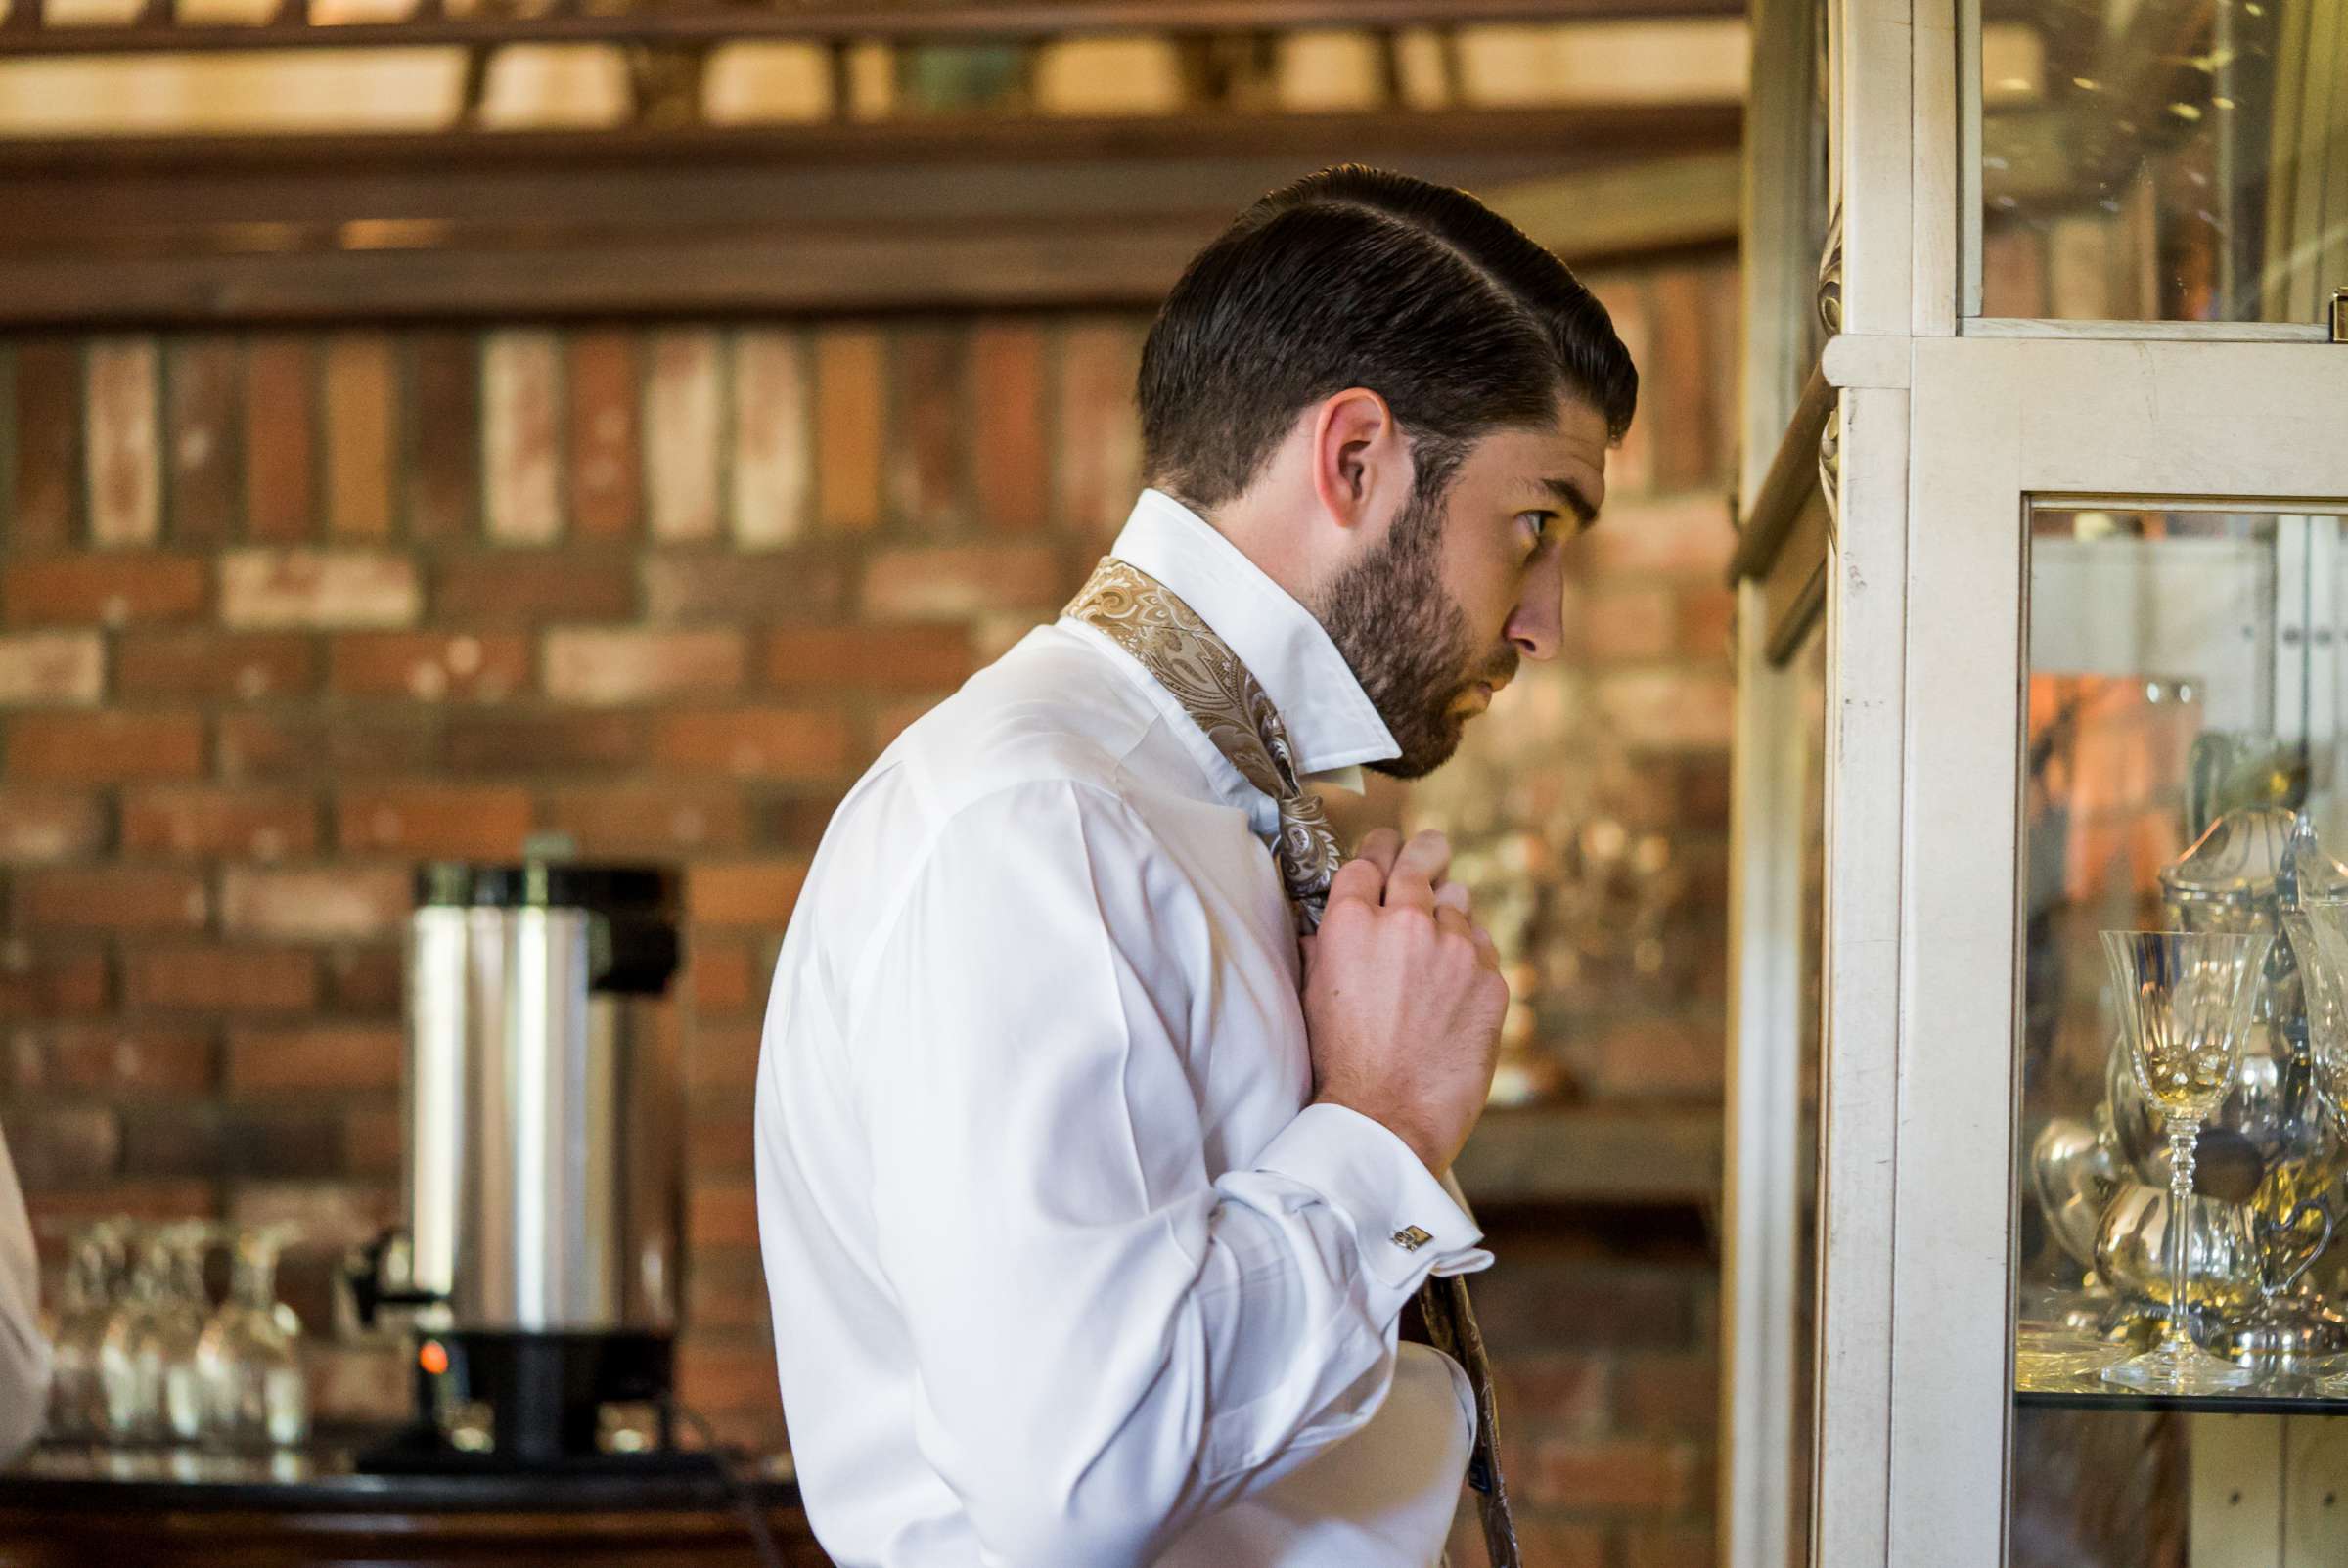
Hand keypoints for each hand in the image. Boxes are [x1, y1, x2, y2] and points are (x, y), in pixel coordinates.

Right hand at [1301, 827, 1506, 1174]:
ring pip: (1459, 900)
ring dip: (1448, 912)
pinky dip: (1471, 956)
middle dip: (1424, 851)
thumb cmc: (1342, 1064)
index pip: (1370, 859)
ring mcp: (1455, 950)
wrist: (1387, 1118)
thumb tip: (1325, 924)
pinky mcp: (1491, 980)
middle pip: (1421, 860)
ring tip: (1437, 944)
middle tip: (1429, 850)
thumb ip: (1324, 945)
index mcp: (1353, 922)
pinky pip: (1483, 946)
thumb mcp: (1314, 993)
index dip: (1379, 850)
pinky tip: (1454, 985)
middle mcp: (1407, 923)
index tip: (1387, 848)